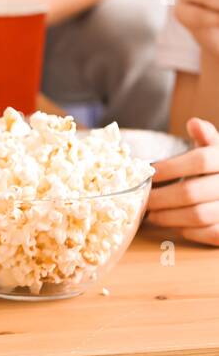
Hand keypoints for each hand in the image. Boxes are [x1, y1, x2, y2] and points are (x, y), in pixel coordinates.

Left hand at [147, 117, 218, 244]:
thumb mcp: (215, 149)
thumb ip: (205, 136)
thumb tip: (194, 122)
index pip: (200, 160)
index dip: (171, 167)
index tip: (149, 173)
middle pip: (191, 192)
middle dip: (161, 197)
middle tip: (143, 200)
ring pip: (198, 215)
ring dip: (169, 217)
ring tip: (152, 215)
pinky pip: (210, 233)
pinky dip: (189, 231)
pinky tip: (177, 226)